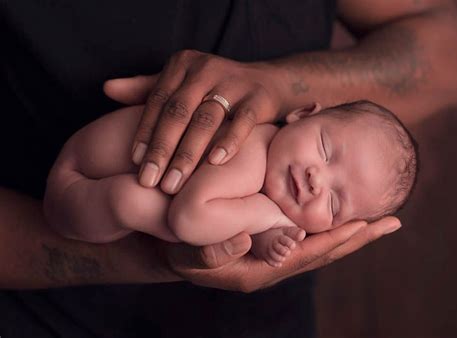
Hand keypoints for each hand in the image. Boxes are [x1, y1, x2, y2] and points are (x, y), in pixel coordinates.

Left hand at [103, 50, 281, 193]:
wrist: (269, 81)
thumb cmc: (217, 88)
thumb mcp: (182, 82)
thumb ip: (147, 87)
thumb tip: (106, 89)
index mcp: (183, 65)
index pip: (158, 100)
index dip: (144, 131)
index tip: (134, 162)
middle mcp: (206, 70)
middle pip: (178, 112)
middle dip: (162, 149)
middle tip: (149, 181)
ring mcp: (234, 83)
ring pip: (206, 120)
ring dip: (188, 154)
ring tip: (174, 184)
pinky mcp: (257, 98)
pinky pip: (241, 123)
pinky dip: (228, 142)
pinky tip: (215, 163)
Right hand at [162, 216, 400, 291]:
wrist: (177, 253)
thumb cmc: (182, 254)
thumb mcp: (189, 256)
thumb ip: (213, 252)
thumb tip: (242, 240)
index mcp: (262, 270)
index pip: (308, 254)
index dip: (335, 239)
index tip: (365, 225)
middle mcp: (277, 266)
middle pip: (325, 251)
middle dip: (358, 238)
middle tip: (391, 222)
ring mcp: (278, 257)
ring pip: (321, 245)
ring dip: (350, 233)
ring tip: (377, 220)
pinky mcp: (273, 244)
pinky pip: (309, 237)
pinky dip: (330, 227)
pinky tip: (341, 217)